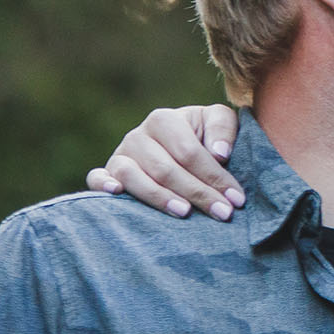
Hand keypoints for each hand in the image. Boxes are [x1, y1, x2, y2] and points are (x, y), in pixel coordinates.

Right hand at [85, 105, 244, 219]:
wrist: (177, 145)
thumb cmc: (202, 135)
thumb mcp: (217, 122)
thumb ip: (223, 129)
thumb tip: (219, 154)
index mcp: (164, 120)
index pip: (189, 152)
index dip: (214, 176)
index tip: (236, 199)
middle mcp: (138, 136)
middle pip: (165, 168)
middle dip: (197, 193)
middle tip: (222, 213)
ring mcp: (120, 155)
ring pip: (132, 176)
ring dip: (158, 196)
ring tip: (184, 212)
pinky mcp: (107, 172)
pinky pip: (96, 178)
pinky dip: (103, 185)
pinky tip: (117, 194)